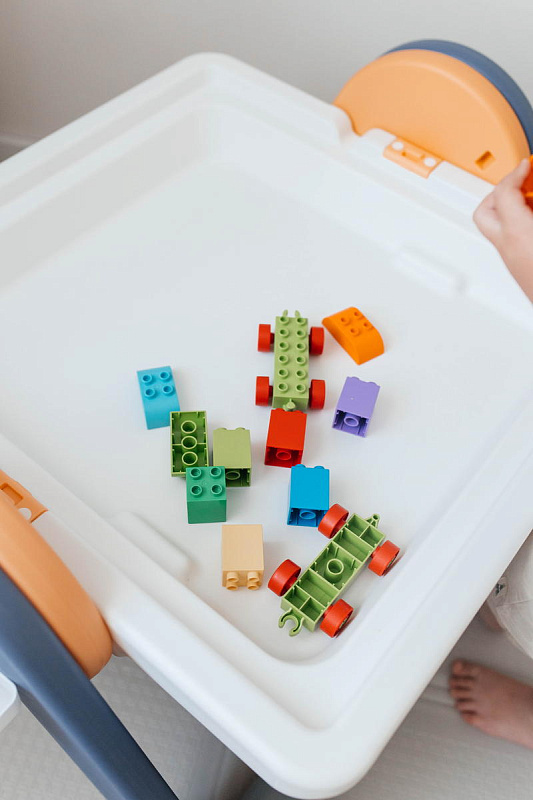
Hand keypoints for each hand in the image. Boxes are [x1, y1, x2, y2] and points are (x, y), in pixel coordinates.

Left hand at [473, 159, 532, 301]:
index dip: (516, 172)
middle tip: (523, 181)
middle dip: (501, 191)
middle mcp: (509, 248)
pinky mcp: (520, 270)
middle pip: (485, 212)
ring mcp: (512, 262)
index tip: (526, 165)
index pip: (504, 192)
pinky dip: (521, 224)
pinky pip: (511, 240)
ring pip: (497, 228)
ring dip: (511, 209)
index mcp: (519, 234)